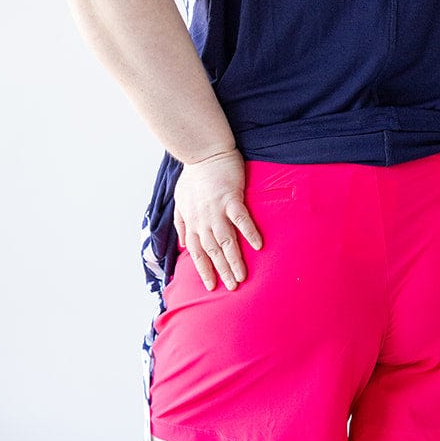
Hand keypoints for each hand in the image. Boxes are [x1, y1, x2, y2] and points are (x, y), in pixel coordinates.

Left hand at [173, 148, 262, 290]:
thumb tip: (183, 244)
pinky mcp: (231, 198)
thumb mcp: (180, 201)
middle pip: (213, 251)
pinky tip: (259, 246)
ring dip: (234, 260)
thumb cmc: (193, 176)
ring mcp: (217, 210)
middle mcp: (203, 220)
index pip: (197, 252)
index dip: (204, 270)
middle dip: (222, 271)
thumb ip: (182, 224)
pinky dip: (249, 232)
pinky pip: (241, 219)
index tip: (212, 286)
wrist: (202, 152)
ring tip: (243, 276)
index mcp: (192, 222)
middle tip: (233, 288)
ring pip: (226, 241)